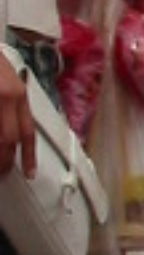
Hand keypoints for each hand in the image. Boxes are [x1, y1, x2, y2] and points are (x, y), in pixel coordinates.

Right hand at [0, 56, 35, 178]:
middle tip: (2, 172)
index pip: (26, 131)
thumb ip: (13, 105)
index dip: (28, 156)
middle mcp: (5, 97)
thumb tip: (11, 137)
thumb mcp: (8, 81)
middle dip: (4, 160)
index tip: (29, 173)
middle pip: (8, 139)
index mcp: (17, 94)